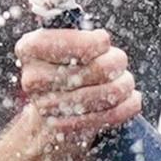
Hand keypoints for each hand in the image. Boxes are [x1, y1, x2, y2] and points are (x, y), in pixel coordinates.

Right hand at [15, 25, 140, 145]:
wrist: (53, 106)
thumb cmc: (67, 64)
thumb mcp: (67, 40)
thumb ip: (80, 32)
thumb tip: (101, 38)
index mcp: (30, 49)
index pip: (75, 44)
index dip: (98, 43)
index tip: (103, 42)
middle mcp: (33, 79)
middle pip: (98, 69)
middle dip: (117, 62)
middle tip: (118, 61)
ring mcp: (47, 107)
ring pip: (108, 93)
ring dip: (125, 84)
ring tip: (124, 80)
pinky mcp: (65, 129)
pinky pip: (110, 115)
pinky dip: (128, 105)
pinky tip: (131, 99)